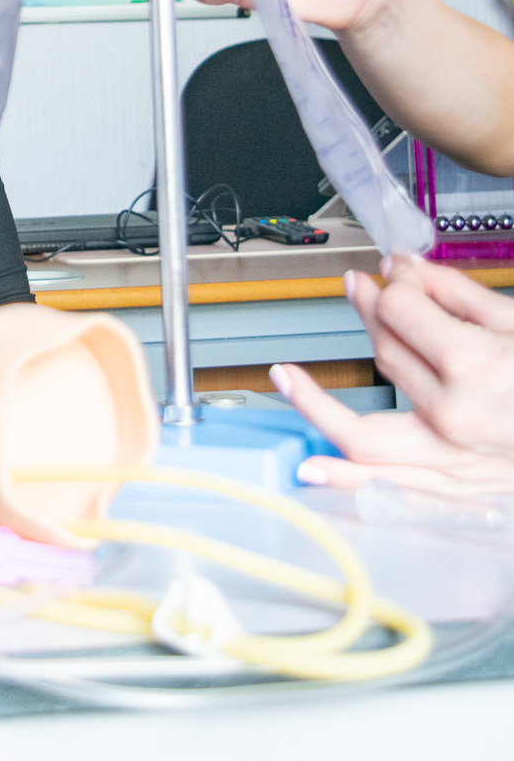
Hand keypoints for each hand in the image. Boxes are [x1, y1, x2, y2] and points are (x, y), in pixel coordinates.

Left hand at [273, 260, 513, 492]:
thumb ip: (457, 295)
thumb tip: (404, 267)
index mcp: (475, 367)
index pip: (401, 311)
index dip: (393, 284)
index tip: (397, 272)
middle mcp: (455, 417)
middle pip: (385, 355)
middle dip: (370, 315)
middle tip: (360, 290)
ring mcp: (451, 462)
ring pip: (366, 430)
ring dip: (318, 404)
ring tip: (285, 379)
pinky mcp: (454, 492)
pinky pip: (388, 491)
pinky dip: (347, 483)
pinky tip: (312, 470)